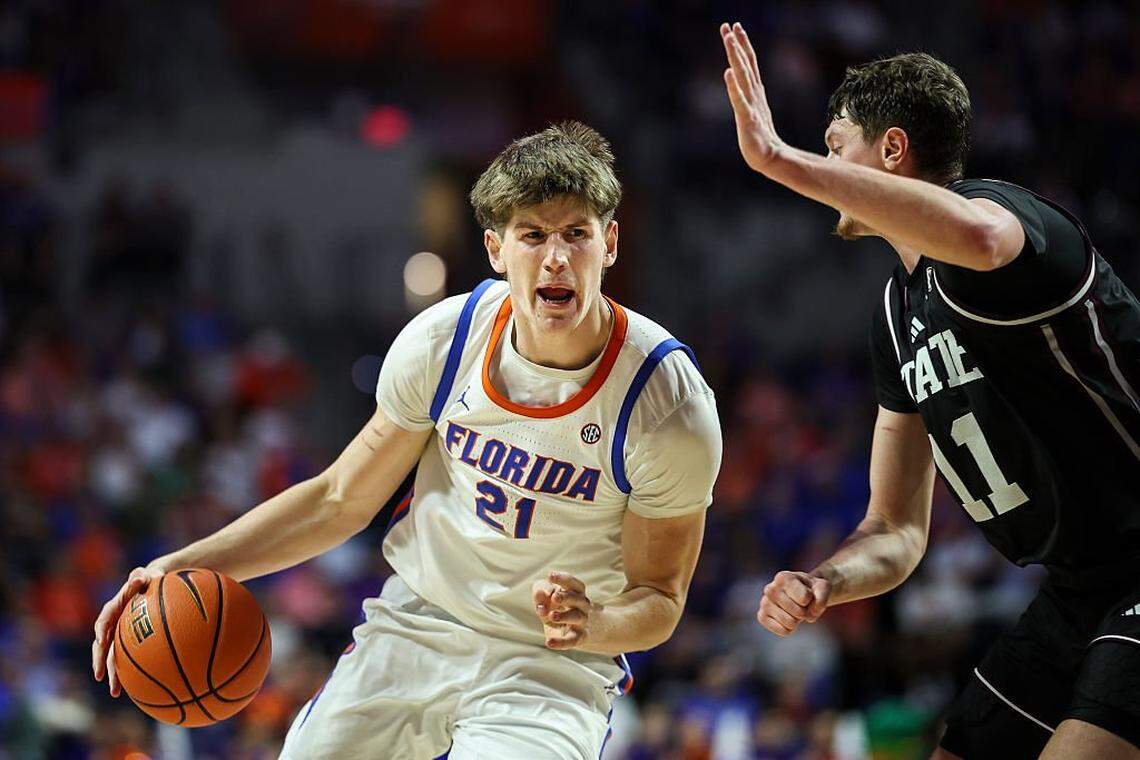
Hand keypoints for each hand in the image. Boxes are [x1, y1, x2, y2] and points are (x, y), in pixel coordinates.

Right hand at [92, 565, 164, 695]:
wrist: (153, 585)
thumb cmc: (151, 579)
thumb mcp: (147, 575)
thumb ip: (142, 577)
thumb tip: (141, 578)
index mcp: (115, 607)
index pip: (104, 619)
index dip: (101, 630)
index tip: (101, 642)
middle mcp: (113, 624)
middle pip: (103, 645)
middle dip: (100, 661)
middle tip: (100, 676)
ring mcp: (119, 634)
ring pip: (113, 656)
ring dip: (112, 674)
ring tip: (115, 692)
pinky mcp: (128, 642)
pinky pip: (127, 658)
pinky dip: (129, 672)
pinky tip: (137, 689)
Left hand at [532, 571, 594, 650]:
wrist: (574, 630)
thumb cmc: (556, 607)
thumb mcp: (545, 597)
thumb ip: (540, 591)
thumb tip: (541, 595)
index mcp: (575, 592)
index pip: (572, 583)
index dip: (562, 579)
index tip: (550, 576)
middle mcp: (581, 605)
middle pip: (577, 599)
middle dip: (566, 597)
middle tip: (554, 597)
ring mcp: (581, 622)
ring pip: (576, 617)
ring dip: (564, 616)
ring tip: (551, 616)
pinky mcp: (578, 637)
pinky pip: (571, 640)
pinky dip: (561, 642)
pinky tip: (549, 642)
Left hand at [720, 21, 784, 173]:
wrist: (768, 158)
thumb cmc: (759, 136)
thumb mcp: (752, 110)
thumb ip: (748, 95)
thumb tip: (741, 83)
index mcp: (755, 91)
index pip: (749, 62)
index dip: (742, 44)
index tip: (735, 26)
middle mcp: (754, 94)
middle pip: (745, 64)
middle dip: (737, 44)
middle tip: (729, 25)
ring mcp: (751, 105)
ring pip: (742, 76)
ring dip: (735, 56)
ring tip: (728, 39)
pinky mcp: (747, 119)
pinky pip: (739, 100)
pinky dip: (733, 86)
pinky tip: (727, 73)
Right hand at [757, 570, 830, 636]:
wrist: (800, 594)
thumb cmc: (811, 589)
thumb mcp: (823, 587)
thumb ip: (822, 598)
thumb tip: (809, 616)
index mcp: (783, 577)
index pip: (804, 598)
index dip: (811, 599)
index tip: (807, 594)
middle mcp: (770, 588)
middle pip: (798, 612)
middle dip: (805, 611)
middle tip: (801, 605)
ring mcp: (764, 603)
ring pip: (790, 623)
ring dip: (797, 621)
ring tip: (793, 610)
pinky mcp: (762, 616)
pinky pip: (783, 631)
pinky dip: (790, 629)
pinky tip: (786, 618)